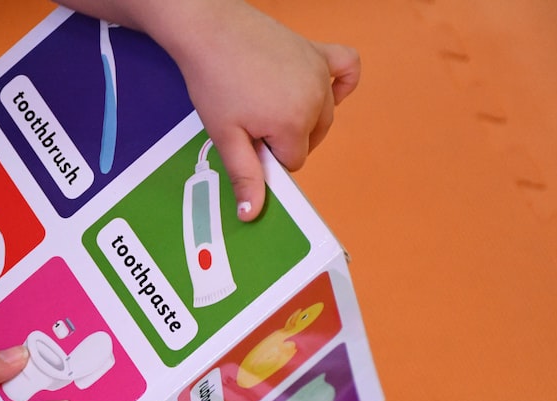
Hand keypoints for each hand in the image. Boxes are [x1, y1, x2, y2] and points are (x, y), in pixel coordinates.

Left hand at [166, 4, 359, 218]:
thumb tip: (252, 214)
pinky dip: (338, 84)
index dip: (268, 156)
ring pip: (324, 113)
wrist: (209, 30)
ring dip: (302, 116)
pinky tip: (320, 91)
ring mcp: (320, 72)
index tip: (248, 139)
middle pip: (311, 138)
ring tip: (267, 102)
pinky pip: (347, 69)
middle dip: (284, 138)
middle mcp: (316, 97)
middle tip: (252, 120)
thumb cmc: (214, 81)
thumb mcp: (225, 136)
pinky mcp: (319, 51)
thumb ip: (245, 176)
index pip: (293, 161)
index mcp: (294, 122)